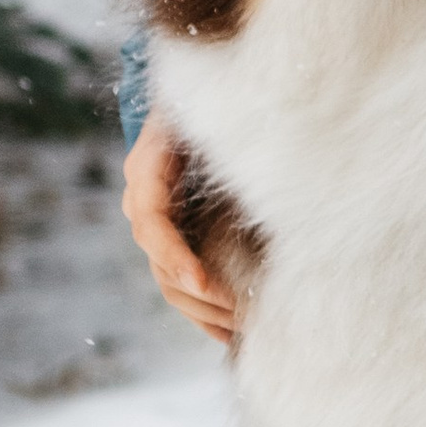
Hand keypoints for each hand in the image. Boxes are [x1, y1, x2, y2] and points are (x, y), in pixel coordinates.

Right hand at [123, 114, 235, 346]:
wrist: (209, 95)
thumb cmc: (221, 101)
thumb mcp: (223, 112)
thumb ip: (233, 136)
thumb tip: (280, 163)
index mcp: (149, 167)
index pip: (151, 221)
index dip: (174, 255)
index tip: (202, 281)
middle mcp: (144, 198)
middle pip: (158, 260)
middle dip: (198, 293)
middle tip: (239, 313)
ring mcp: (158, 222)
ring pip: (169, 279)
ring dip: (203, 309)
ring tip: (241, 329)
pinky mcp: (176, 237)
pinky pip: (181, 281)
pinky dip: (204, 308)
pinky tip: (230, 331)